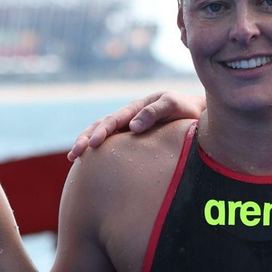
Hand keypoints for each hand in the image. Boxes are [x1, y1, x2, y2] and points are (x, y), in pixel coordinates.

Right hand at [66, 90, 204, 160]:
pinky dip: (101, 154)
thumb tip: (132, 127)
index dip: (101, 131)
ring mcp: (129, 130)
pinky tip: (91, 165)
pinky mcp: (134, 142)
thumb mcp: (173, 105)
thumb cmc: (186, 110)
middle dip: (86, 139)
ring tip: (74, 158)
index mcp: (136, 108)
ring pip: (104, 137)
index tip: (92, 144)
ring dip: (87, 145)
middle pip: (101, 127)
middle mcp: (129, 118)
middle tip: (75, 154)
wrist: (198, 115)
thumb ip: (154, 112)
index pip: (113, 120)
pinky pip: (114, 147)